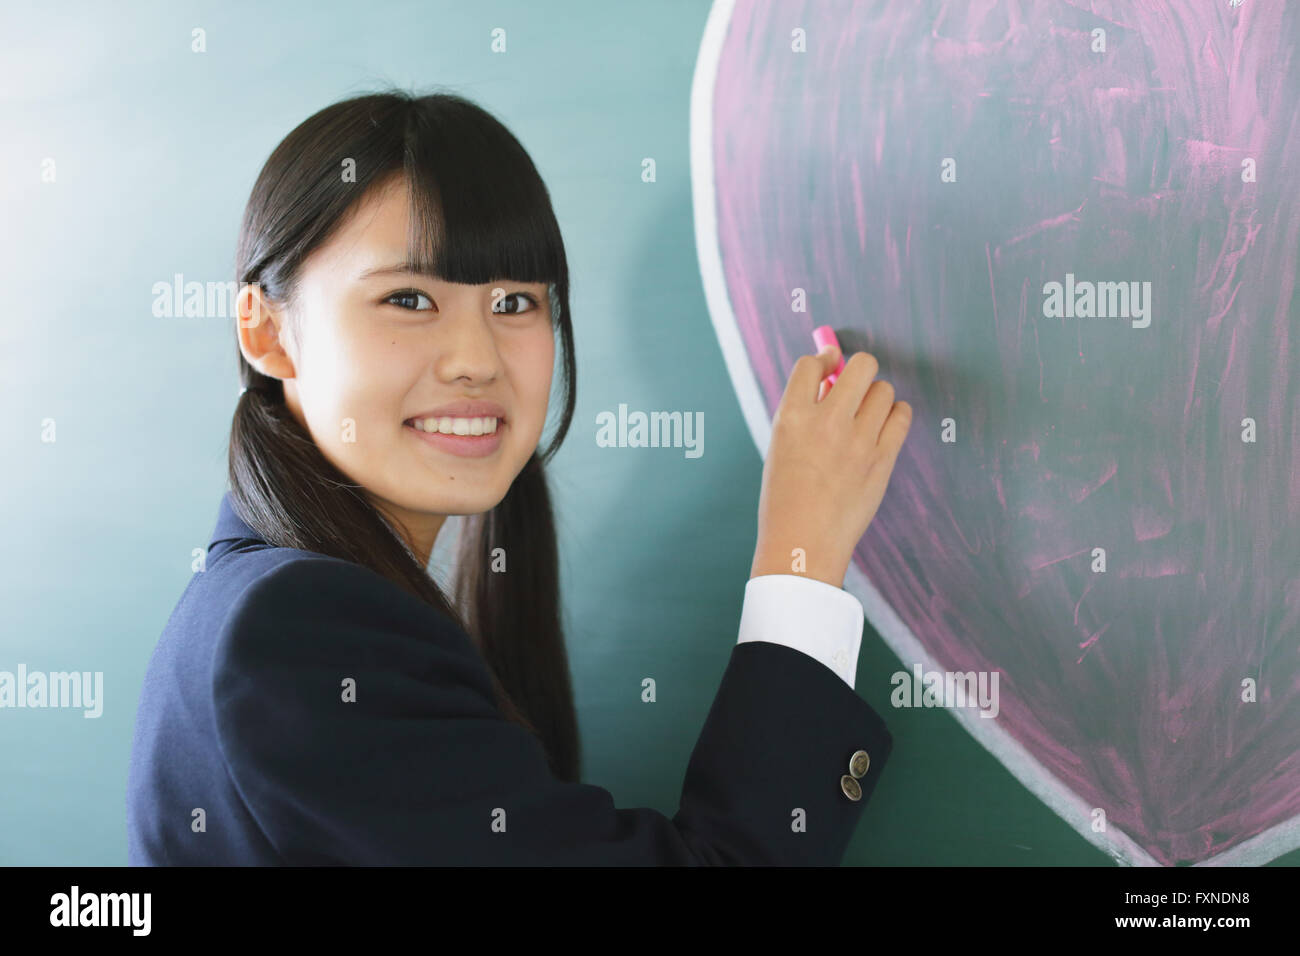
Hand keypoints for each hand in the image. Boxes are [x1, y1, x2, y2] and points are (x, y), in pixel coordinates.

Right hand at [750, 344, 912, 587]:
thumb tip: (831, 374)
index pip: (811, 364)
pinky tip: (884, 425)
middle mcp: (826, 422)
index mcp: (791, 417)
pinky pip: (902, 416)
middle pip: (860, 366)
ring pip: (884, 390)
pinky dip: (896, 414)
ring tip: (866, 415)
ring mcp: (858, 440)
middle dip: (858, 370)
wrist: (803, 542)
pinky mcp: (882, 459)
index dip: (823, 360)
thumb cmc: (786, 496)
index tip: (829, 365)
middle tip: (854, 385)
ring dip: (876, 396)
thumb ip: (804, 411)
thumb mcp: (781, 446)